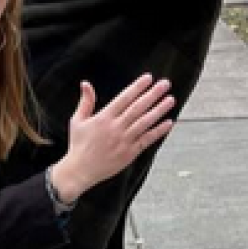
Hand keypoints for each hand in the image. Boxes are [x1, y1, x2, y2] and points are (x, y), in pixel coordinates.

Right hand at [51, 74, 175, 203]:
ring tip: (171, 100)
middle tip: (166, 84)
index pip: (124, 98)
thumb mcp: (77, 121)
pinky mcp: (130, 153)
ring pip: (145, 122)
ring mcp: (124, 140)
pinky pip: (147, 140)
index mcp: (104, 118)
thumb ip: (85, 102)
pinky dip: (158, 131)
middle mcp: (116, 127)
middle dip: (153, 94)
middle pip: (138, 107)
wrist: (80, 170)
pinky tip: (169, 123)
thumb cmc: (78, 145)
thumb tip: (85, 83)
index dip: (137, 87)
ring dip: (159, 110)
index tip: (149, 78)